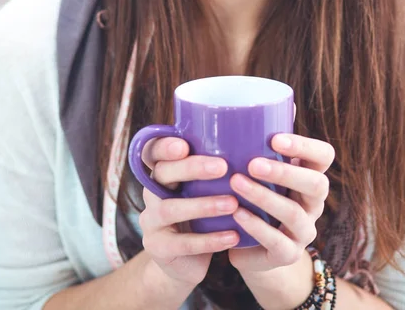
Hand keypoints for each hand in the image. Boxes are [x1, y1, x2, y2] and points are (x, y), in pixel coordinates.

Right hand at [139, 136, 239, 286]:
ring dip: (203, 205)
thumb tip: (253, 143)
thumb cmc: (206, 215)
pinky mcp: (158, 247)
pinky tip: (233, 236)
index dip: (163, 147)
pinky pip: (182, 243)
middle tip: (222, 167)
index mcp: (163, 172)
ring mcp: (151, 221)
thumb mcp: (208, 190)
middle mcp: (152, 192)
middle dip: (191, 168)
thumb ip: (218, 170)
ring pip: (170, 208)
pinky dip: (209, 240)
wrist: (191, 261)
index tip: (184, 145)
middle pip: (162, 173)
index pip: (153, 152)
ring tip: (233, 203)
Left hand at [228, 133, 334, 275]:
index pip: (324, 156)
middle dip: (286, 172)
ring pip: (294, 214)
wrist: (251, 246)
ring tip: (236, 182)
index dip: (305, 146)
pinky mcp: (287, 254)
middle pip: (317, 184)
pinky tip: (236, 213)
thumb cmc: (256, 194)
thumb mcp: (262, 167)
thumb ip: (264, 138)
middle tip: (253, 163)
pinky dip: (256, 226)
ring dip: (264, 197)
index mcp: (310, 175)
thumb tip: (264, 97)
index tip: (275, 138)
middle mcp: (313, 203)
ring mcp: (304, 230)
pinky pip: (277, 242)